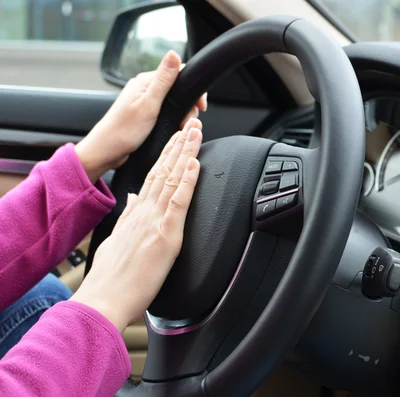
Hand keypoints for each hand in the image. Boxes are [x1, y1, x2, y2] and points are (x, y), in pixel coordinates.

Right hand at [71, 118, 202, 331]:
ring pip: (173, 179)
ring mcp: (154, 221)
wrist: (103, 299)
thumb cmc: (111, 278)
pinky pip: (179, 201)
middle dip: (179, 144)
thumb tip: (133, 199)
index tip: (175, 138)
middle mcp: (144, 212)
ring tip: (195, 131)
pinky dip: (188, 180)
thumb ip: (128, 217)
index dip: (166, 154)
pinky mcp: (165, 235)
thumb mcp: (116, 240)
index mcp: (136, 214)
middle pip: (164, 170)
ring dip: (185, 153)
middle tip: (190, 122)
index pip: (154, 176)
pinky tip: (194, 164)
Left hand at [75, 50, 207, 182]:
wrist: (106, 151)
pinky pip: (166, 111)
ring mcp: (144, 101)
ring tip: (178, 129)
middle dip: (188, 106)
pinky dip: (172, 120)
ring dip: (181, 115)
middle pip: (178, 89)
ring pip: (173, 102)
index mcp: (145, 81)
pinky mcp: (144, 113)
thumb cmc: (124, 131)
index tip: (200, 106)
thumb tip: (173, 54)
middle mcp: (144, 88)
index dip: (193, 89)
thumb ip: (163, 80)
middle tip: (186, 122)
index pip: (179, 73)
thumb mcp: (149, 104)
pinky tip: (171, 129)